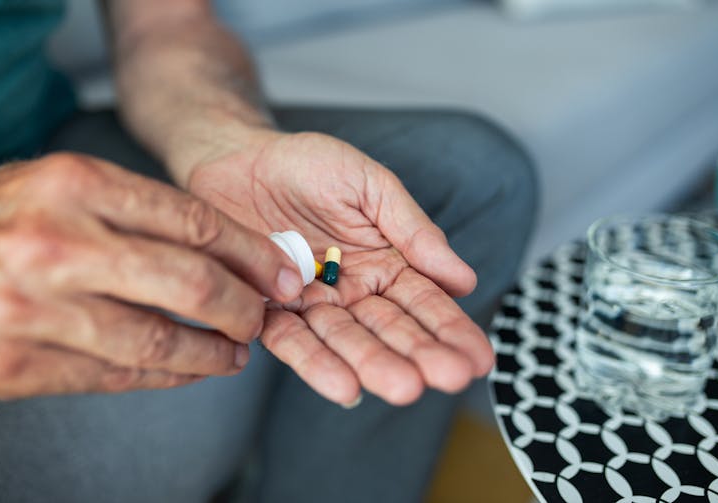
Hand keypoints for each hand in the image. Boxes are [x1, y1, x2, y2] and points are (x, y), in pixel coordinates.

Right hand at [0, 153, 302, 398]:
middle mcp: (58, 243)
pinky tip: (188, 369)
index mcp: (74, 183)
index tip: (282, 274)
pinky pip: (117, 373)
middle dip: (243, 306)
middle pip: (190, 282)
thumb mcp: (55, 187)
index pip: (195, 221)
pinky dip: (165, 375)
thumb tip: (219, 251)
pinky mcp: (18, 364)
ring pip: (159, 339)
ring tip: (236, 352)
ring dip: (212, 352)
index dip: (252, 254)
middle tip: (263, 316)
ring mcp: (35, 307)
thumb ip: (130, 211)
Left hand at [188, 130, 494, 405]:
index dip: (452, 330)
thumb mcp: (370, 185)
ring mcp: (312, 304)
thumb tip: (462, 279)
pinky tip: (344, 387)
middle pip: (390, 329)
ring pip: (346, 341)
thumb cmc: (308, 164)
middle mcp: (353, 291)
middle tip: (447, 378)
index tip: (479, 359)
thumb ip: (412, 230)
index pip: (425, 302)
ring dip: (373, 364)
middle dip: (419, 354)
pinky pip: (292, 340)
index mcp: (385, 263)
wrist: (238, 157)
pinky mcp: (268, 311)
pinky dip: (314, 363)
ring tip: (401, 387)